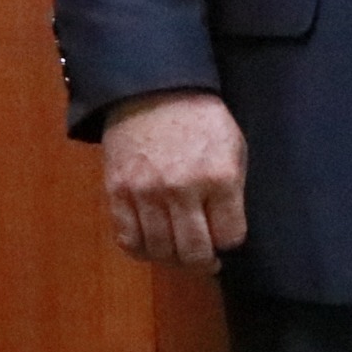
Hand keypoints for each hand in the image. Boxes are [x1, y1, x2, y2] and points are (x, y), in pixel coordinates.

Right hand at [103, 88, 247, 269]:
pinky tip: (153, 244)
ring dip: (173, 259)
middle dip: (204, 261)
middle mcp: (183, 189)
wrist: (153, 90)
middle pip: (194, 252)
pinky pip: (128, 240)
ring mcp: (147, 193)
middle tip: (205, 258)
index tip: (225, 235)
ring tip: (179, 251)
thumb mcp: (234, 148)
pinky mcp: (117, 192)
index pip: (230, 237)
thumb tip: (227, 231)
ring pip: (161, 251)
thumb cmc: (200, 120)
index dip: (230, 241)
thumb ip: (233, 191)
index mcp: (220, 177)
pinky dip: (142, 250)